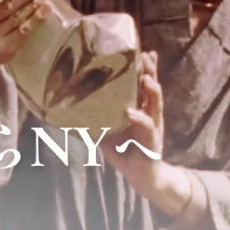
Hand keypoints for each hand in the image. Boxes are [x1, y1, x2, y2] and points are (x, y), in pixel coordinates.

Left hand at [104, 51, 163, 190]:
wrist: (143, 178)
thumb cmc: (127, 153)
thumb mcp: (108, 134)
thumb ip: (97, 122)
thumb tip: (73, 112)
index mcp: (143, 110)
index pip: (146, 85)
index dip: (148, 68)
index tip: (145, 51)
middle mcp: (151, 116)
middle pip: (154, 89)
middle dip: (151, 72)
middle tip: (146, 56)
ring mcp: (155, 128)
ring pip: (156, 105)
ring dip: (152, 90)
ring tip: (145, 78)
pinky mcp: (153, 143)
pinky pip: (147, 128)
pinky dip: (139, 119)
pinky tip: (130, 112)